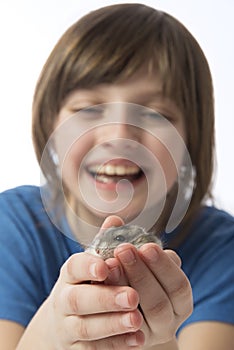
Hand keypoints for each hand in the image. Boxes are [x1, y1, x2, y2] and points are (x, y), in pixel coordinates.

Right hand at [42, 217, 145, 348]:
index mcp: (71, 273)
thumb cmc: (89, 283)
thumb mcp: (95, 262)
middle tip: (133, 296)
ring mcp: (67, 325)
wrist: (67, 319)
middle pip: (77, 299)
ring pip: (85, 327)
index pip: (73, 266)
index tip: (106, 265)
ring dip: (112, 324)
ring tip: (137, 319)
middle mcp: (65, 298)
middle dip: (105, 298)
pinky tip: (138, 339)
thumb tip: (116, 219)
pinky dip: (115, 345)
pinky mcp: (76, 348)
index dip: (88, 265)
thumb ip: (107, 242)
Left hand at [105, 226, 192, 347]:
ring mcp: (146, 336)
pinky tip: (100, 286)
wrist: (120, 314)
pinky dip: (110, 310)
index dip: (163, 266)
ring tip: (109, 265)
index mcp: (179, 301)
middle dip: (141, 274)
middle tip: (123, 250)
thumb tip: (113, 220)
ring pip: (139, 318)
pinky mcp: (125, 344)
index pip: (179, 286)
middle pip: (160, 303)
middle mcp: (168, 322)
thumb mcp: (136, 262)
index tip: (146, 246)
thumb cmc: (132, 278)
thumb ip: (129, 242)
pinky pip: (118, 333)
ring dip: (123, 289)